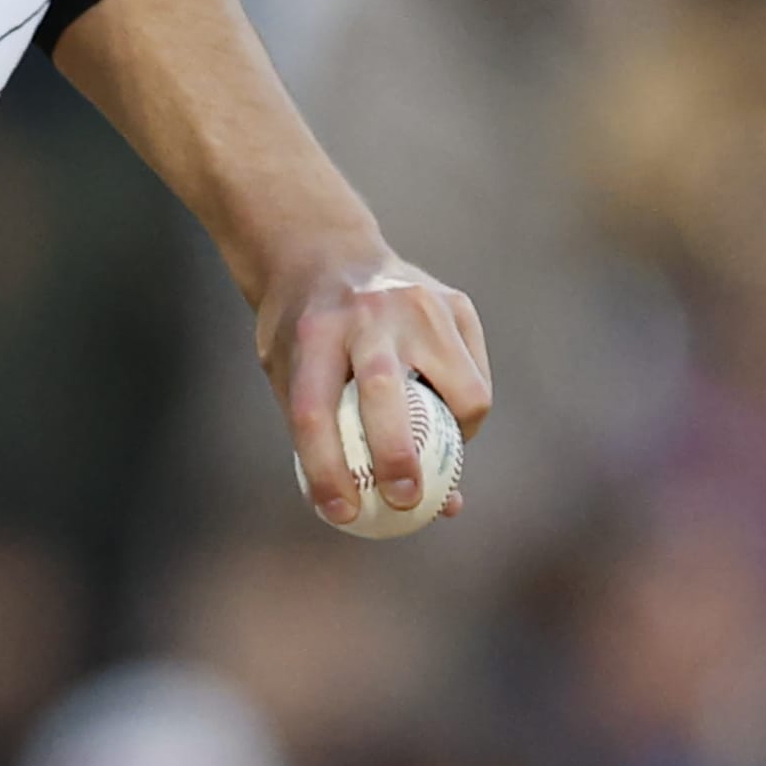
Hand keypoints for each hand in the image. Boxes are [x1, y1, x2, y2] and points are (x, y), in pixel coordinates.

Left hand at [256, 256, 491, 526]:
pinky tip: (445, 417)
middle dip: (398, 458)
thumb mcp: (290, 373)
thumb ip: (327, 436)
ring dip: (454, 438)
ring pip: (462, 389)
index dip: (325, 472)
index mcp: (314, 331)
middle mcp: (370, 313)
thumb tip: (383, 508)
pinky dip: (465, 410)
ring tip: (434, 455)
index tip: (340, 514)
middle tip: (403, 500)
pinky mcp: (458, 304)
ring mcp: (422, 303)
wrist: (324, 251)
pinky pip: (475, 376)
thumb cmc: (303, 333)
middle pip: (387, 395)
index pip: (314, 412)